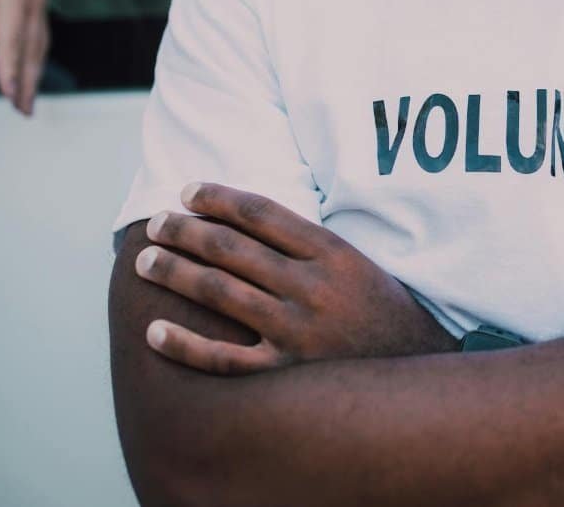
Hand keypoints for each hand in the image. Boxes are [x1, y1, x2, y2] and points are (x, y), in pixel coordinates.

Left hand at [135, 182, 457, 374]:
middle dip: (185, 231)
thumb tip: (246, 219)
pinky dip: (185, 344)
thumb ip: (310, 244)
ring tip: (145, 261)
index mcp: (334, 253)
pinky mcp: (287, 373)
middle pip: (233, 249)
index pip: (261, 213)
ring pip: (221, 294)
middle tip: (156, 224)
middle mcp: (313, 288)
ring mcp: (298, 332)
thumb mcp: (357, 264)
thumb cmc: (383, 312)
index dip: (217, 198)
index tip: (187, 191)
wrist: (417, 371)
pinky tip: (154, 331)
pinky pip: (224, 359)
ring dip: (176, 273)